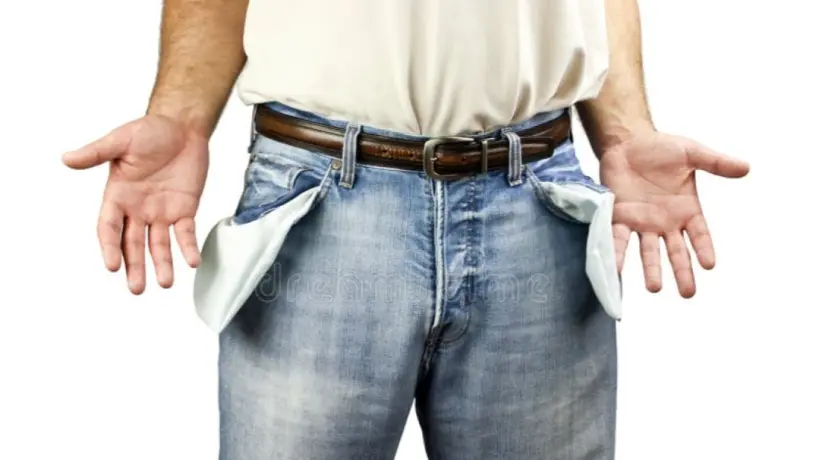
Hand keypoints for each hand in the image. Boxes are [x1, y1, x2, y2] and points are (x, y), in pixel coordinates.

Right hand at [63, 115, 208, 293]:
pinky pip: (186, 233)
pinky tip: (192, 261)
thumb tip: (67, 158)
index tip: (112, 265)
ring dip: (161, 264)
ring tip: (165, 283)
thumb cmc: (150, 131)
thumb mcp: (121, 140)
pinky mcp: (184, 209)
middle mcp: (138, 209)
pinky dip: (188, 248)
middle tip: (137, 289)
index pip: (110, 227)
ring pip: (159, 244)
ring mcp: (161, 211)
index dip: (110, 247)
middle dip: (134, 266)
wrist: (182, 127)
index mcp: (118, 195)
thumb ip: (96, 152)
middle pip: (133, 244)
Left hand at [600, 131, 749, 296]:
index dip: (704, 249)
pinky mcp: (619, 217)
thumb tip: (745, 167)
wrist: (628, 142)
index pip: (699, 234)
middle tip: (687, 293)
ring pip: (648, 251)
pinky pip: (617, 237)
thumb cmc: (661, 149)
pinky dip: (616, 252)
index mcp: (686, 209)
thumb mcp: (692, 153)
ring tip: (654, 288)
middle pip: (676, 252)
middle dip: (682, 272)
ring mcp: (642, 222)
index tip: (709, 265)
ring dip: (651, 269)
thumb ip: (715, 163)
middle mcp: (665, 222)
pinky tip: (615, 267)